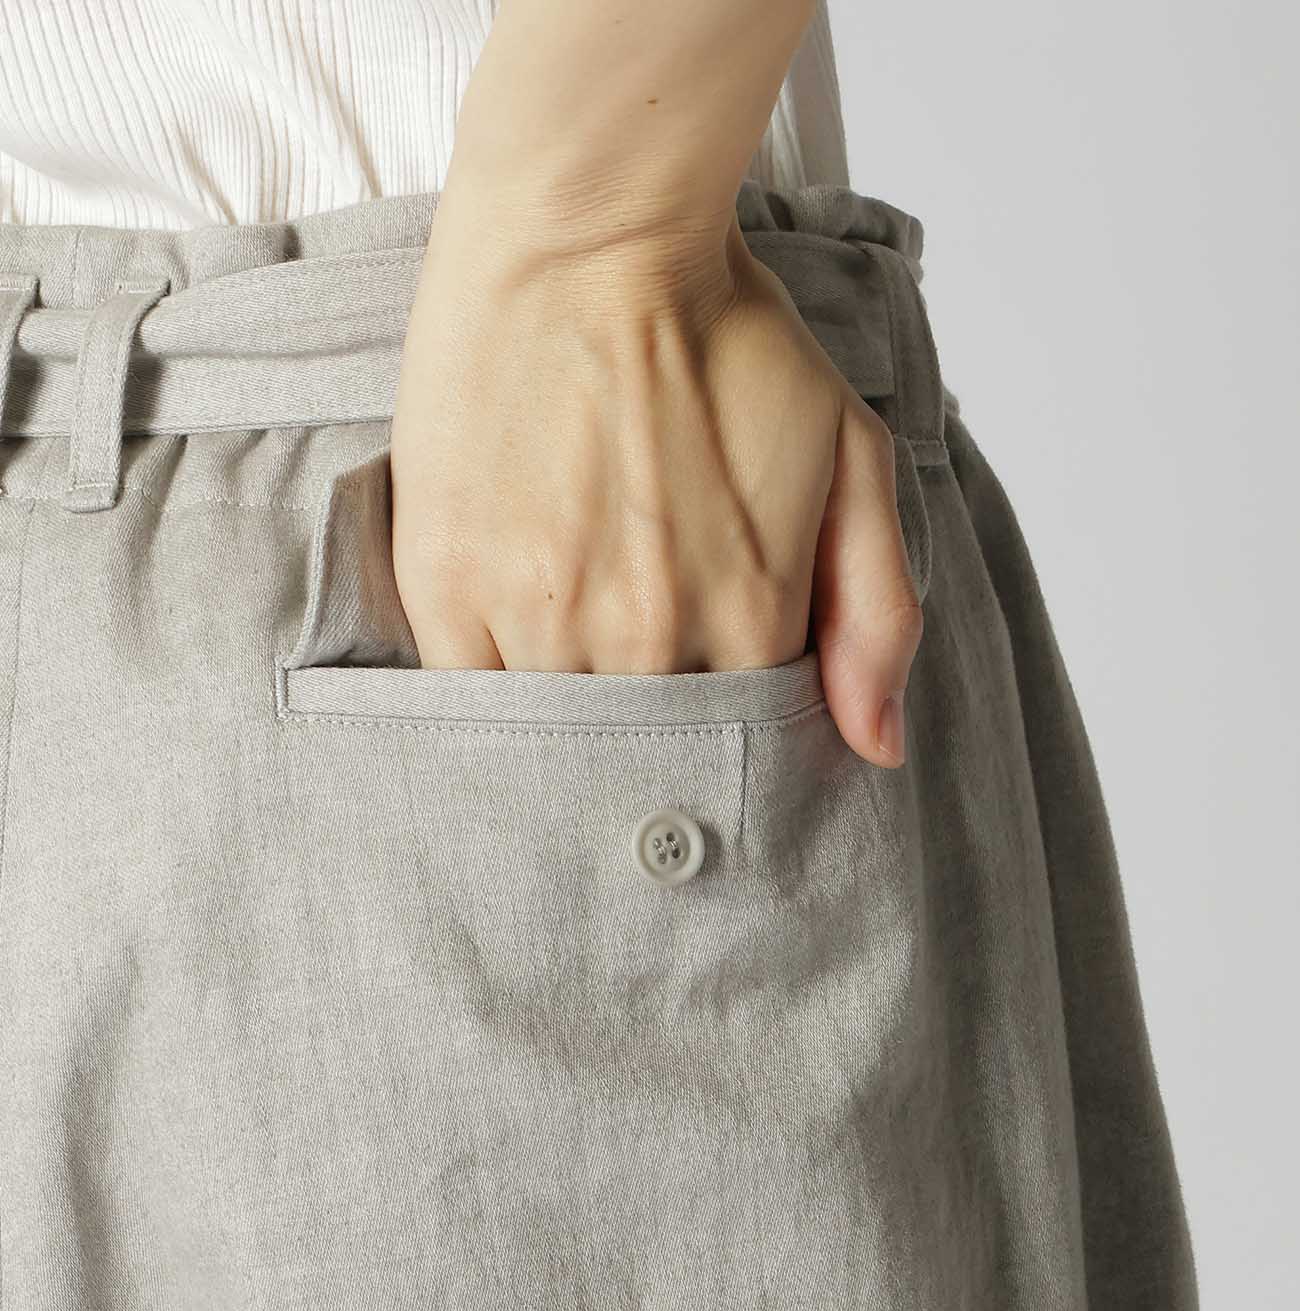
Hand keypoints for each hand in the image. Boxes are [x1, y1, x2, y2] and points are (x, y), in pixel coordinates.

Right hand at [388, 201, 922, 766]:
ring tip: (572, 637)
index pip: (742, 739)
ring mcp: (543, 621)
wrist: (590, 238)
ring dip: (569, 713)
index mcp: (751, 621)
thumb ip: (879, 614)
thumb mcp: (852, 456)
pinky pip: (469, 701)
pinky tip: (509, 640)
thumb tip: (877, 753)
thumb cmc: (724, 334)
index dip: (726, 725)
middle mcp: (649, 642)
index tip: (704, 684)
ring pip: (559, 734)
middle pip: (650, 749)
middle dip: (650, 733)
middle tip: (634, 659)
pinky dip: (492, 692)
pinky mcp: (450, 592)